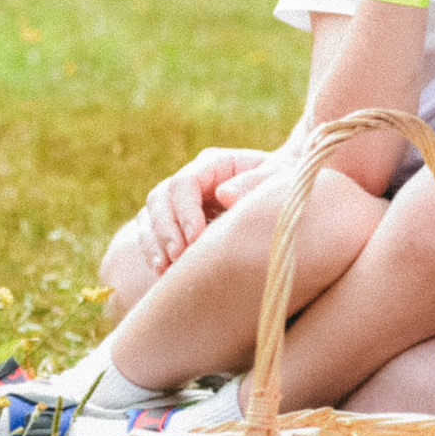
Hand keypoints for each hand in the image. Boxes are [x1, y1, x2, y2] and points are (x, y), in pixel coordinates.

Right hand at [137, 147, 272, 275]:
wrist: (284, 196)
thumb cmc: (284, 182)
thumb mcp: (281, 176)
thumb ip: (257, 181)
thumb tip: (224, 195)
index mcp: (214, 164)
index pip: (184, 182)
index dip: (185, 210)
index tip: (196, 236)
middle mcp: (192, 180)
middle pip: (160, 199)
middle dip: (166, 230)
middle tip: (178, 256)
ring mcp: (180, 201)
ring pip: (150, 217)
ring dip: (155, 243)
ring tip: (166, 268)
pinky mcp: (176, 222)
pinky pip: (151, 234)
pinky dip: (153, 252)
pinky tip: (163, 271)